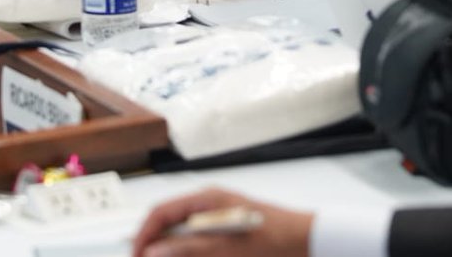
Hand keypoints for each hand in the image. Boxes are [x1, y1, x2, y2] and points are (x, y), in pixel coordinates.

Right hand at [131, 188, 311, 256]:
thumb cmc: (273, 240)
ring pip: (183, 237)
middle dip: (156, 247)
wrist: (306, 242)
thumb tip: (153, 251)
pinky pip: (200, 244)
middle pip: (170, 225)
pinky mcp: (226, 233)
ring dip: (174, 253)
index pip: (161, 213)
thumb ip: (187, 249)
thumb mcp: (226, 248)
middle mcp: (209, 206)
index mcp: (206, 200)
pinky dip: (192, 254)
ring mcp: (218, 219)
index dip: (144, 236)